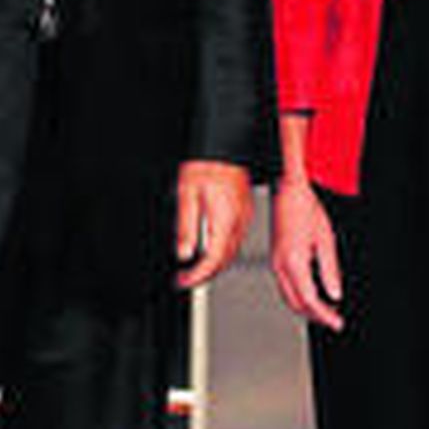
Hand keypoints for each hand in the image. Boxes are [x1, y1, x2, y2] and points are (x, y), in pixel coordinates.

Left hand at [175, 160, 253, 289]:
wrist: (226, 148)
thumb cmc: (208, 165)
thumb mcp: (186, 195)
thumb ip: (185, 227)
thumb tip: (183, 252)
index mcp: (224, 220)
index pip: (213, 260)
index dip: (197, 276)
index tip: (183, 280)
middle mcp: (238, 222)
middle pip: (225, 261)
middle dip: (205, 275)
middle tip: (185, 278)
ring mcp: (245, 217)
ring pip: (232, 252)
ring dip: (214, 265)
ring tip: (195, 268)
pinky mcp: (246, 212)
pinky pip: (236, 240)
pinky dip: (223, 252)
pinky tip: (211, 250)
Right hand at [270, 178, 343, 330]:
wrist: (287, 190)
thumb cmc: (306, 207)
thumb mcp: (325, 238)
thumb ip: (330, 269)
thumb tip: (335, 293)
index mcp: (294, 261)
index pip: (309, 300)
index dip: (324, 315)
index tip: (337, 322)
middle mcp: (280, 265)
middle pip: (296, 303)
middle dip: (315, 316)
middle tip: (334, 320)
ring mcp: (275, 262)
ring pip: (288, 297)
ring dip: (306, 308)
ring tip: (325, 311)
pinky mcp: (275, 258)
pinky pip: (284, 286)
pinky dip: (298, 296)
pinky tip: (311, 294)